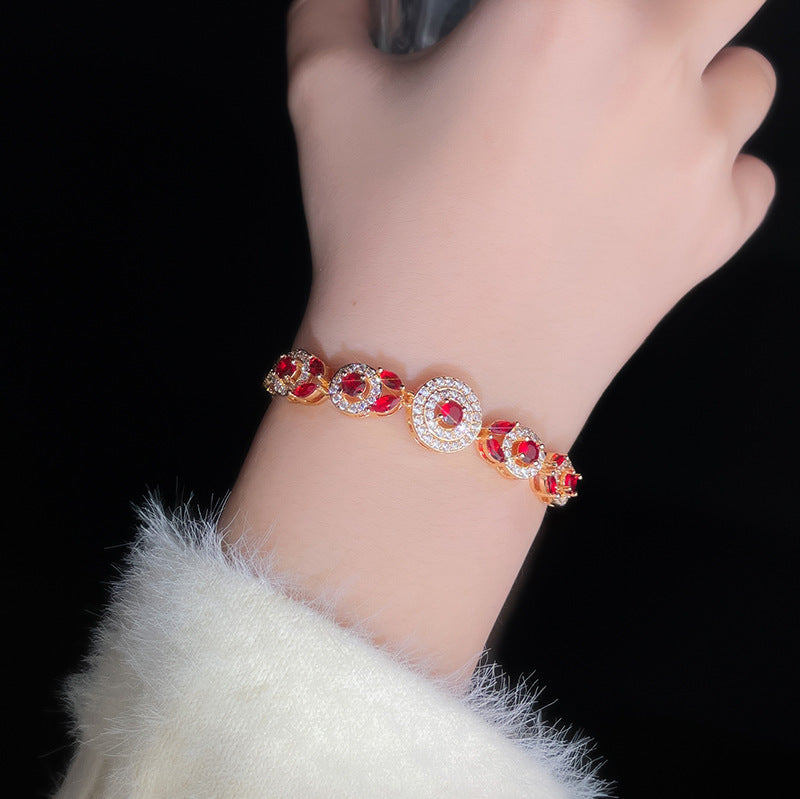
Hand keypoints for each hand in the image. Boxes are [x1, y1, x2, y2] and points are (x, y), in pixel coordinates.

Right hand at [286, 0, 774, 446]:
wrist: (441, 383)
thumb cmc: (381, 241)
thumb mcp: (324, 101)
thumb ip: (332, 7)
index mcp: (560, 6)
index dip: (567, 1)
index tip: (544, 27)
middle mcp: (651, 63)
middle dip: (681, 7)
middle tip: (621, 45)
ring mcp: (697, 155)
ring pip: (748, 78)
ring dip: (700, 85)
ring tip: (627, 128)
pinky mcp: (712, 236)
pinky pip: (747, 178)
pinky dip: (710, 179)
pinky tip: (643, 204)